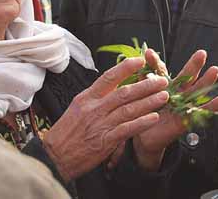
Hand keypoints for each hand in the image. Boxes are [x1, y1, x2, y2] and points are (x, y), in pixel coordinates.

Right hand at [42, 57, 168, 181]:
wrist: (54, 157)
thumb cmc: (67, 132)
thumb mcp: (78, 108)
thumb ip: (97, 97)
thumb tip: (115, 85)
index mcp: (87, 98)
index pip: (108, 78)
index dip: (125, 68)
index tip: (140, 61)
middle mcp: (94, 109)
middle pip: (123, 93)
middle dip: (145, 85)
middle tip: (162, 80)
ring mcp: (100, 124)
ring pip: (128, 109)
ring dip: (149, 102)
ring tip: (164, 96)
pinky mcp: (105, 141)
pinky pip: (127, 129)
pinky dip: (141, 123)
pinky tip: (153, 118)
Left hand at [132, 49, 217, 171]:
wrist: (145, 134)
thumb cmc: (144, 111)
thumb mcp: (140, 96)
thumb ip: (141, 81)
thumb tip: (136, 65)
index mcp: (162, 85)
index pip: (159, 71)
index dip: (154, 63)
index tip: (148, 54)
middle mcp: (175, 92)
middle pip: (186, 77)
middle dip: (193, 65)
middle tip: (201, 53)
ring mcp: (183, 104)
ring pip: (196, 91)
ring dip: (206, 82)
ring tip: (214, 70)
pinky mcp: (187, 118)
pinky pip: (201, 112)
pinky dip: (212, 106)